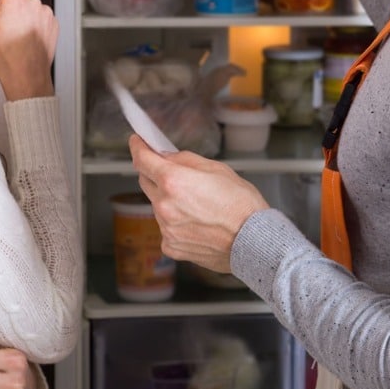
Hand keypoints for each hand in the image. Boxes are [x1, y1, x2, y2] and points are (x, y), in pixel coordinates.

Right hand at [0, 0, 56, 100]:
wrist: (27, 78)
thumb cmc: (5, 57)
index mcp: (16, 0)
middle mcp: (34, 2)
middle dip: (3, 1)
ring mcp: (45, 12)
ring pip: (26, 3)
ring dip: (17, 12)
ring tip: (9, 34)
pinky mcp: (52, 22)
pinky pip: (37, 14)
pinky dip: (29, 21)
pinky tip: (22, 37)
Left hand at [128, 134, 268, 272]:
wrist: (253, 241)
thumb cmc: (242, 205)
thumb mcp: (217, 169)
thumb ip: (185, 160)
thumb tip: (166, 157)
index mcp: (174, 181)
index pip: (143, 160)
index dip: (138, 148)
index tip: (136, 143)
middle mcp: (164, 205)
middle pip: (146, 182)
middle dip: (156, 175)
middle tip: (177, 175)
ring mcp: (166, 228)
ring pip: (157, 206)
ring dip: (169, 201)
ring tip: (198, 206)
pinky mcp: (171, 245)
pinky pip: (166, 228)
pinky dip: (177, 223)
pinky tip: (198, 224)